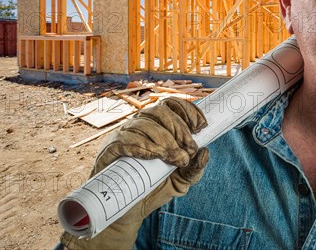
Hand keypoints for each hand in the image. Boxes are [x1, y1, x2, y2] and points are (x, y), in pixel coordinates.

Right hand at [60, 97, 208, 249]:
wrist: (130, 212)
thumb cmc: (155, 189)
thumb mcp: (181, 181)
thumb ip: (194, 169)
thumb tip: (205, 152)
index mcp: (158, 126)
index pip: (171, 104)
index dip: (187, 110)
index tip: (201, 126)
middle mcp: (140, 125)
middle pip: (159, 111)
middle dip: (179, 128)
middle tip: (188, 150)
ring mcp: (124, 136)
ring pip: (143, 124)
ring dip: (164, 140)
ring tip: (175, 159)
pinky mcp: (110, 151)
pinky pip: (125, 139)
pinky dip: (142, 145)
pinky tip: (154, 156)